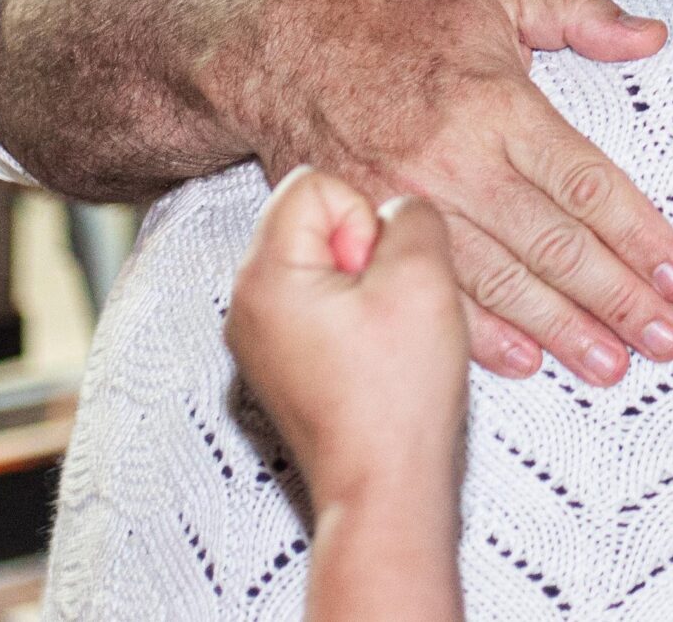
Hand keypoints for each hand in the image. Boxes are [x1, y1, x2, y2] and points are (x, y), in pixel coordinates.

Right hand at [223, 0, 672, 384]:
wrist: (285, 46)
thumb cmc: (402, 22)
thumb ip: (579, 12)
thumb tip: (651, 35)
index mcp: (498, 105)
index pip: (585, 184)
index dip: (637, 234)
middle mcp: (457, 161)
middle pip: (552, 244)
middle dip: (616, 298)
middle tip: (664, 338)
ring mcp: (409, 203)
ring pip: (500, 280)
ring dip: (561, 329)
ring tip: (612, 364)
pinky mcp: (369, 231)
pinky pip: (433, 291)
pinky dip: (482, 333)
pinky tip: (527, 360)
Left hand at [225, 166, 467, 505]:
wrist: (386, 488)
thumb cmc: (396, 398)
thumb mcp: (424, 277)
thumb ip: (413, 215)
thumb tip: (401, 210)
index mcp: (264, 276)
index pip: (314, 185)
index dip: (365, 218)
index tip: (380, 275)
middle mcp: (247, 305)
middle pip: (317, 225)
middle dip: (367, 254)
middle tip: (388, 307)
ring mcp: (262, 340)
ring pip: (327, 268)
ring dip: (369, 289)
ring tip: (390, 336)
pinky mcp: (285, 367)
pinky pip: (326, 309)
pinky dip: (360, 322)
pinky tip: (383, 358)